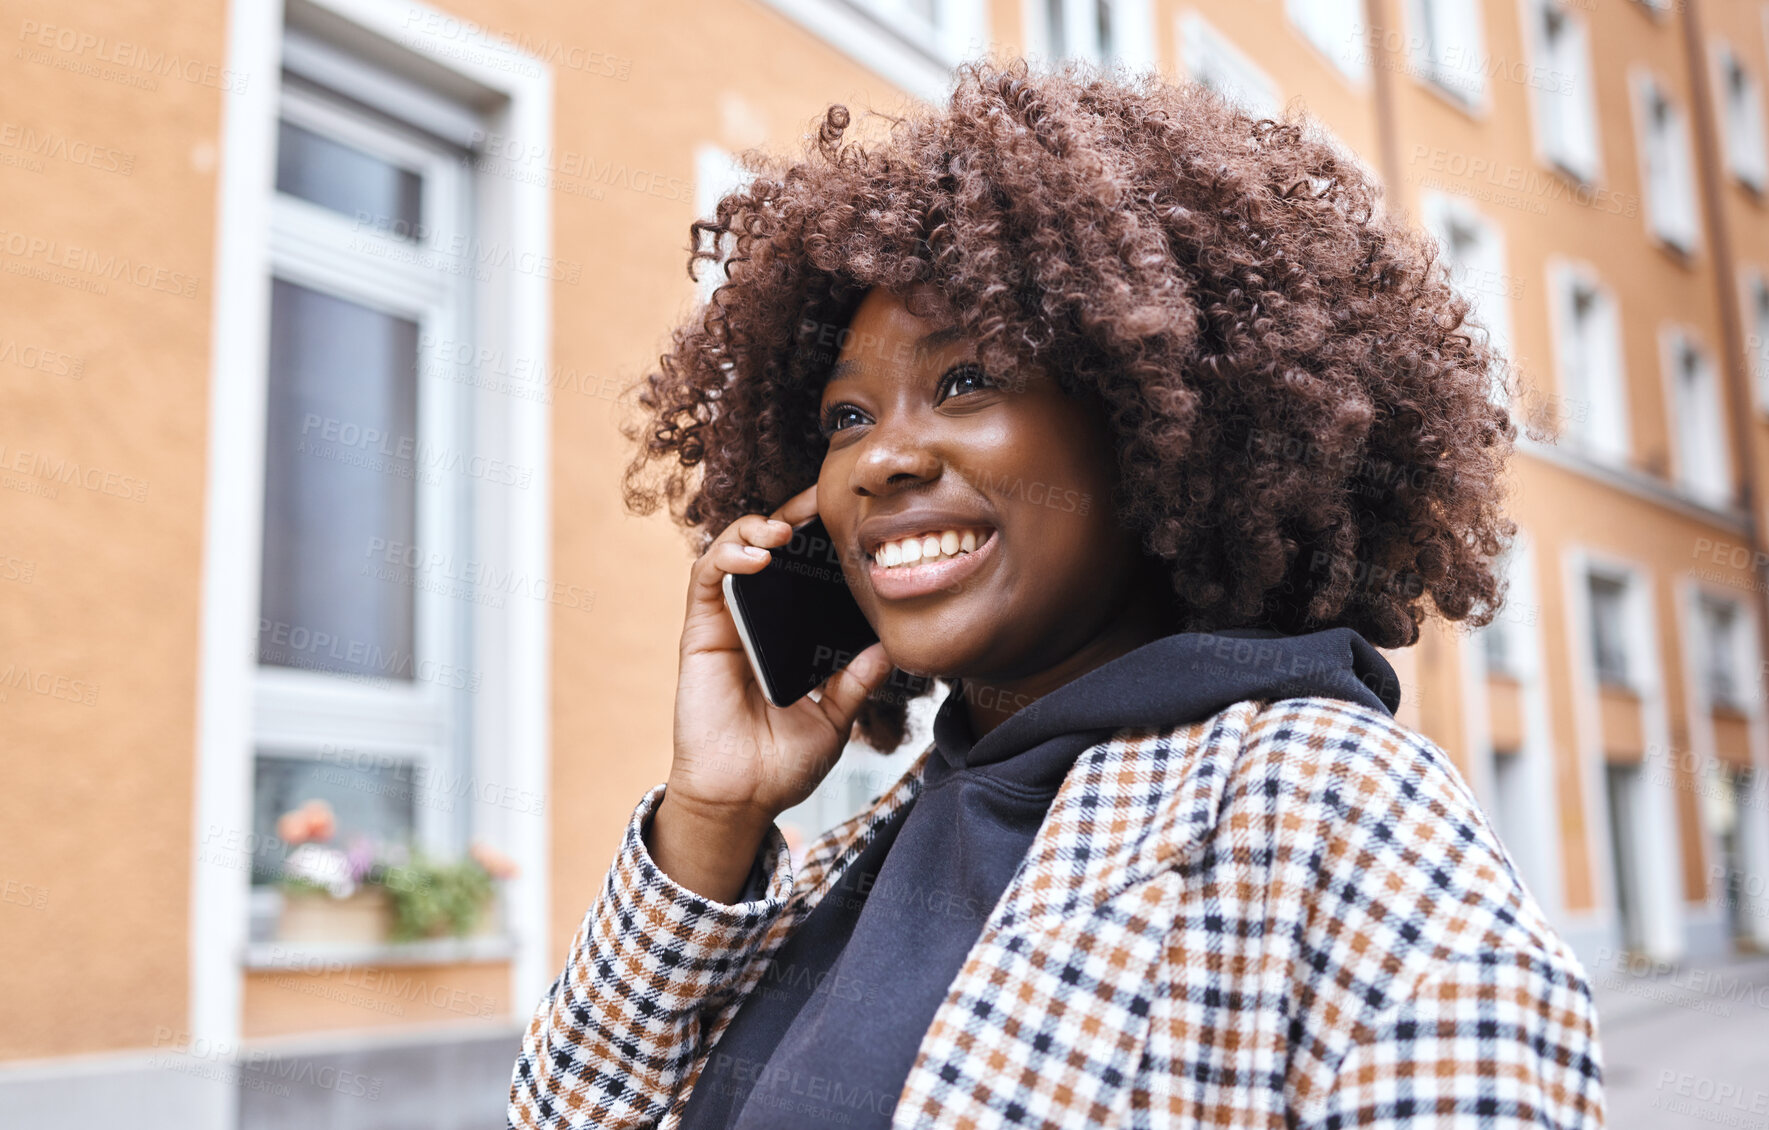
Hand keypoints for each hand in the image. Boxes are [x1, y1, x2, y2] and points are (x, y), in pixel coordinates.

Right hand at [651, 484, 893, 899]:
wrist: (743, 799)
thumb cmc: (782, 763)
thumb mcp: (835, 718)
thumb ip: (857, 682)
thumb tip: (890, 648)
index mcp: (788, 637)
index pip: (802, 574)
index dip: (819, 539)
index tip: (850, 517)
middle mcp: (755, 622)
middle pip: (767, 549)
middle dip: (791, 515)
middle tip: (821, 501)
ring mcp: (726, 623)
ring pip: (732, 550)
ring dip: (756, 527)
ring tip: (785, 529)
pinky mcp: (699, 632)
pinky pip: (708, 577)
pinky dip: (729, 555)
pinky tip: (760, 555)